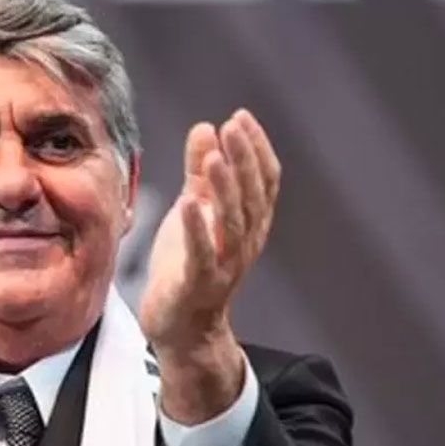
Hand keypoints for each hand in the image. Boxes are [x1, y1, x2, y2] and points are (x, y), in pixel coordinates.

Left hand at [139, 110, 279, 423]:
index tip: (240, 118)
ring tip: (213, 157)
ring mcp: (224, 265)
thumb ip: (199, 173)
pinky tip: (188, 204)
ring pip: (233, 222)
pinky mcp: (199, 284)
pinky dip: (197, 230)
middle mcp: (244, 242)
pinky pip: (202, 255)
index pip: (264, 181)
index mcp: (248, 223)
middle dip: (244, 159)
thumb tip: (206, 127)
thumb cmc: (187, 266)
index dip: (256, 149)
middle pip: (252, 196)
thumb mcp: (193, 212)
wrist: (180, 328)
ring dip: (225, 188)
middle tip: (233, 127)